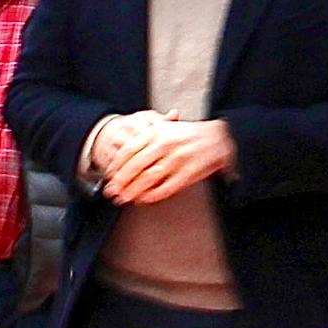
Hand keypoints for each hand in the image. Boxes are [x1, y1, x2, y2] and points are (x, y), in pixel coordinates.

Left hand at [98, 117, 234, 205]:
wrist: (218, 138)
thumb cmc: (190, 134)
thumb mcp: (165, 128)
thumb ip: (145, 139)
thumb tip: (122, 155)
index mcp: (157, 131)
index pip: (129, 150)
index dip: (116, 165)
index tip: (110, 176)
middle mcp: (165, 144)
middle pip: (135, 166)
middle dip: (120, 182)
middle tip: (112, 191)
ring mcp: (176, 159)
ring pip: (148, 179)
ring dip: (133, 191)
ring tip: (125, 198)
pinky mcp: (187, 173)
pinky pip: (165, 188)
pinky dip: (151, 196)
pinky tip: (143, 199)